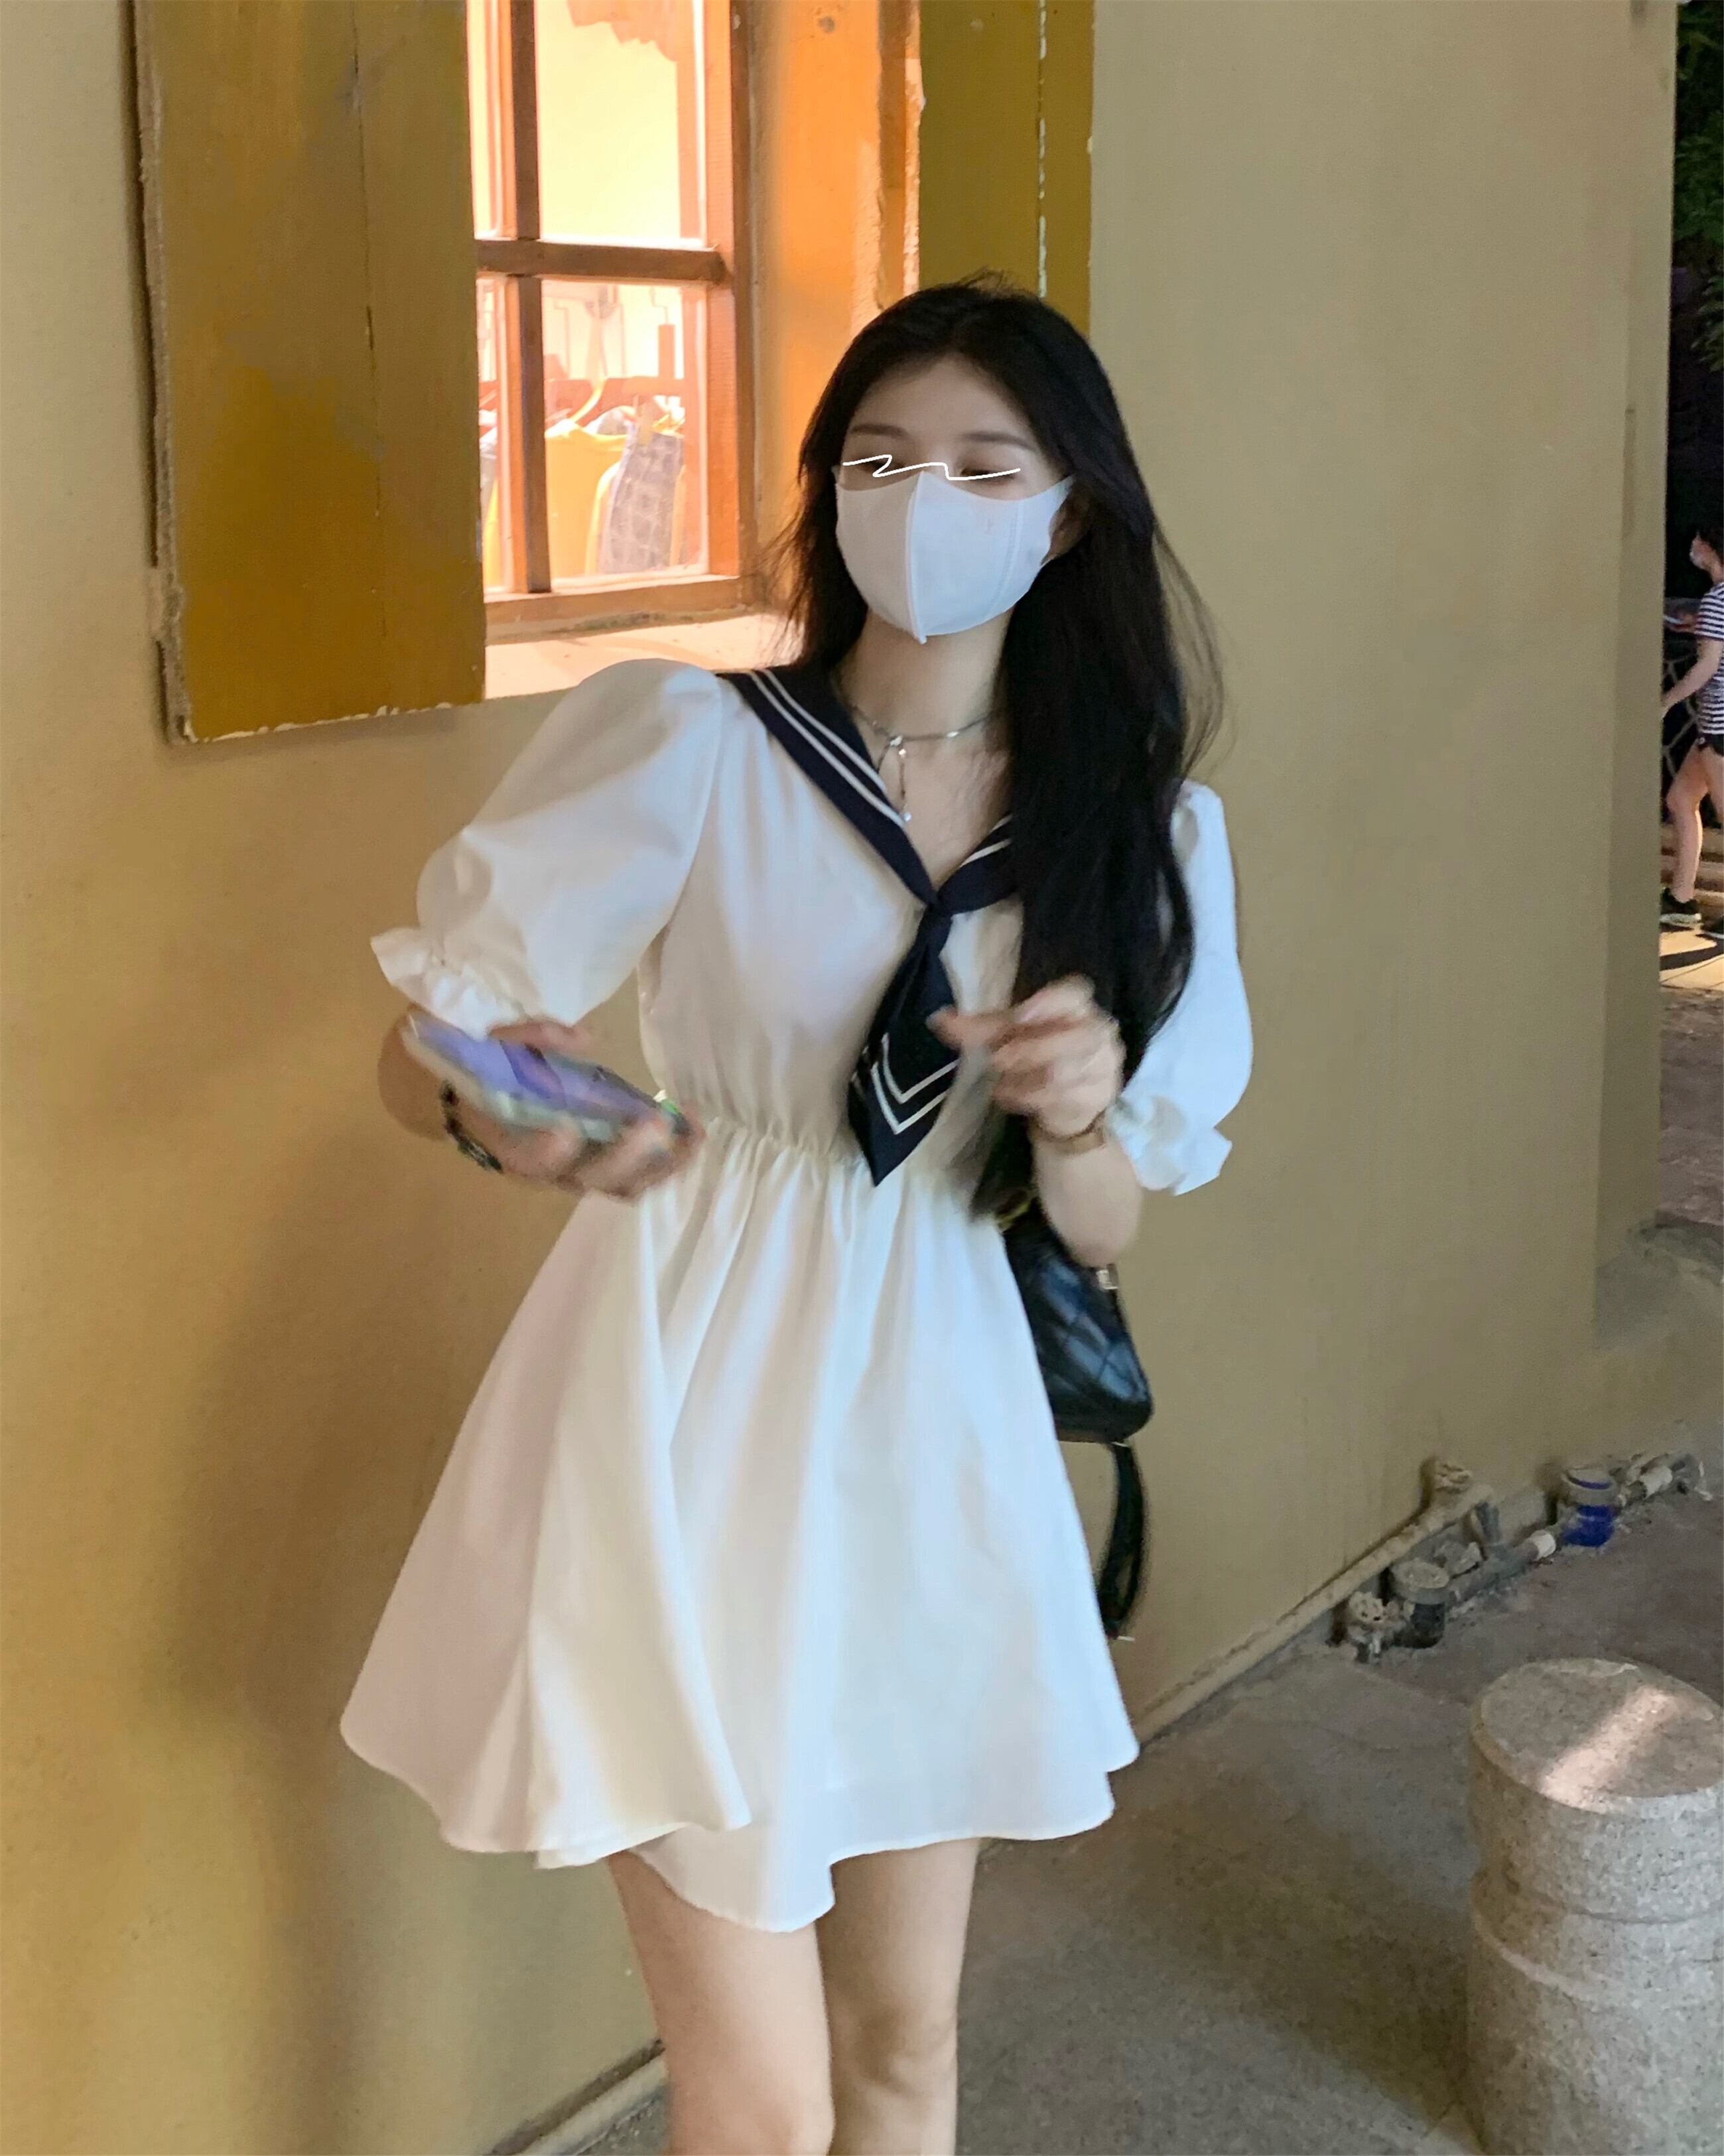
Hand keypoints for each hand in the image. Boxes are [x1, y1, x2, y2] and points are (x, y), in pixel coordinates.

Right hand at [459, 1019, 702, 1200]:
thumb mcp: (498, 1046)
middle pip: (594, 1178)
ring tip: (694, 1129)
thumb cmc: (494, 1077)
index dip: (546, 1153)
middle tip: (656, 1122)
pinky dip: (672, 1159)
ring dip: (664, 1163)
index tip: (565, 1129)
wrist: (492, 1108)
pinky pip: (645, 1177)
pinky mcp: (611, 1169)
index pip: (528, 1162)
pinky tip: (694, 1129)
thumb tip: (583, 1037)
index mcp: (514, 1146)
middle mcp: (553, 1172)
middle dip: (629, 1154)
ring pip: (628, 1185)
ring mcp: (586, 1173)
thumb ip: (531, 1038)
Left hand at [931, 977, 1123, 1140]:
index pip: (1074, 993)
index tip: (1021, 1015)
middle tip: (999, 1059)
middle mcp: (1098, 1030)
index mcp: (1077, 1005)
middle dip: (1033, 1050)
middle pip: (1075, 1036)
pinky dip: (1029, 1099)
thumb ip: (980, 1027)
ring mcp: (1103, 1064)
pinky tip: (1008, 1098)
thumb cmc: (1038, 1055)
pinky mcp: (1099, 1095)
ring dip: (1026, 1080)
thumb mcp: (1009, 1035)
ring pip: (1067, 1072)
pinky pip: (1064, 1098)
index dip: (1050, 1002)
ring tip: (999, 1085)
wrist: (1067, 1102)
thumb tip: (941, 1019)